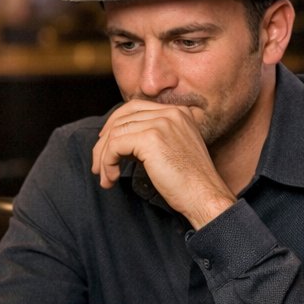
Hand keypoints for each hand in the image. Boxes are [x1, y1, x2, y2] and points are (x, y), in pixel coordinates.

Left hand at [91, 100, 236, 228]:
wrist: (205, 196)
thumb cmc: (189, 183)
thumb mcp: (171, 151)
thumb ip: (150, 138)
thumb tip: (117, 141)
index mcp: (178, 112)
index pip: (135, 107)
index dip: (115, 125)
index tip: (106, 147)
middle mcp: (171, 112)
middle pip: (122, 117)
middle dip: (104, 141)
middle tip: (98, 165)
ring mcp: (161, 123)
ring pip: (116, 133)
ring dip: (104, 157)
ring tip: (105, 177)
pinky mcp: (151, 138)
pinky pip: (115, 146)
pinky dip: (108, 162)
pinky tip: (112, 177)